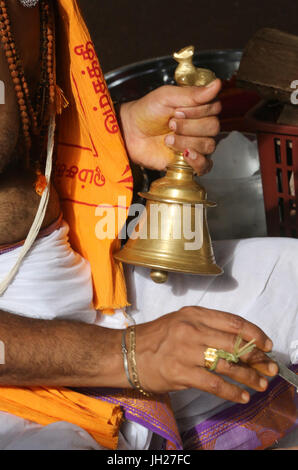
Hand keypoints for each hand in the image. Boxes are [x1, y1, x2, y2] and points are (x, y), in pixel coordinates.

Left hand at [119, 80, 221, 174]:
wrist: (130, 133)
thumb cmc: (146, 112)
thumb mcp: (167, 96)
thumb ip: (192, 93)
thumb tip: (217, 85)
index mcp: (198, 108)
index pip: (215, 108)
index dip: (198, 111)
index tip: (177, 110)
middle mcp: (200, 126)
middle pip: (213, 127)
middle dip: (190, 126)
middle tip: (170, 124)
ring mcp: (196, 144)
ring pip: (208, 145)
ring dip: (186, 141)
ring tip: (167, 139)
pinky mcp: (189, 162)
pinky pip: (206, 165)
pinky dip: (198, 161)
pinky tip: (185, 154)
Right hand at [135, 306, 277, 402]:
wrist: (127, 353)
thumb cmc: (156, 337)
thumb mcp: (181, 321)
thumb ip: (206, 327)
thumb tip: (237, 342)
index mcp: (194, 314)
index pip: (232, 321)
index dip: (254, 333)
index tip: (267, 344)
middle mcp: (191, 329)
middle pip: (234, 343)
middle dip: (256, 357)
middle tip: (269, 367)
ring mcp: (186, 351)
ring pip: (227, 364)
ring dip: (248, 376)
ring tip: (260, 384)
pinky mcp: (180, 372)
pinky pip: (213, 383)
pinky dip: (231, 391)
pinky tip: (241, 396)